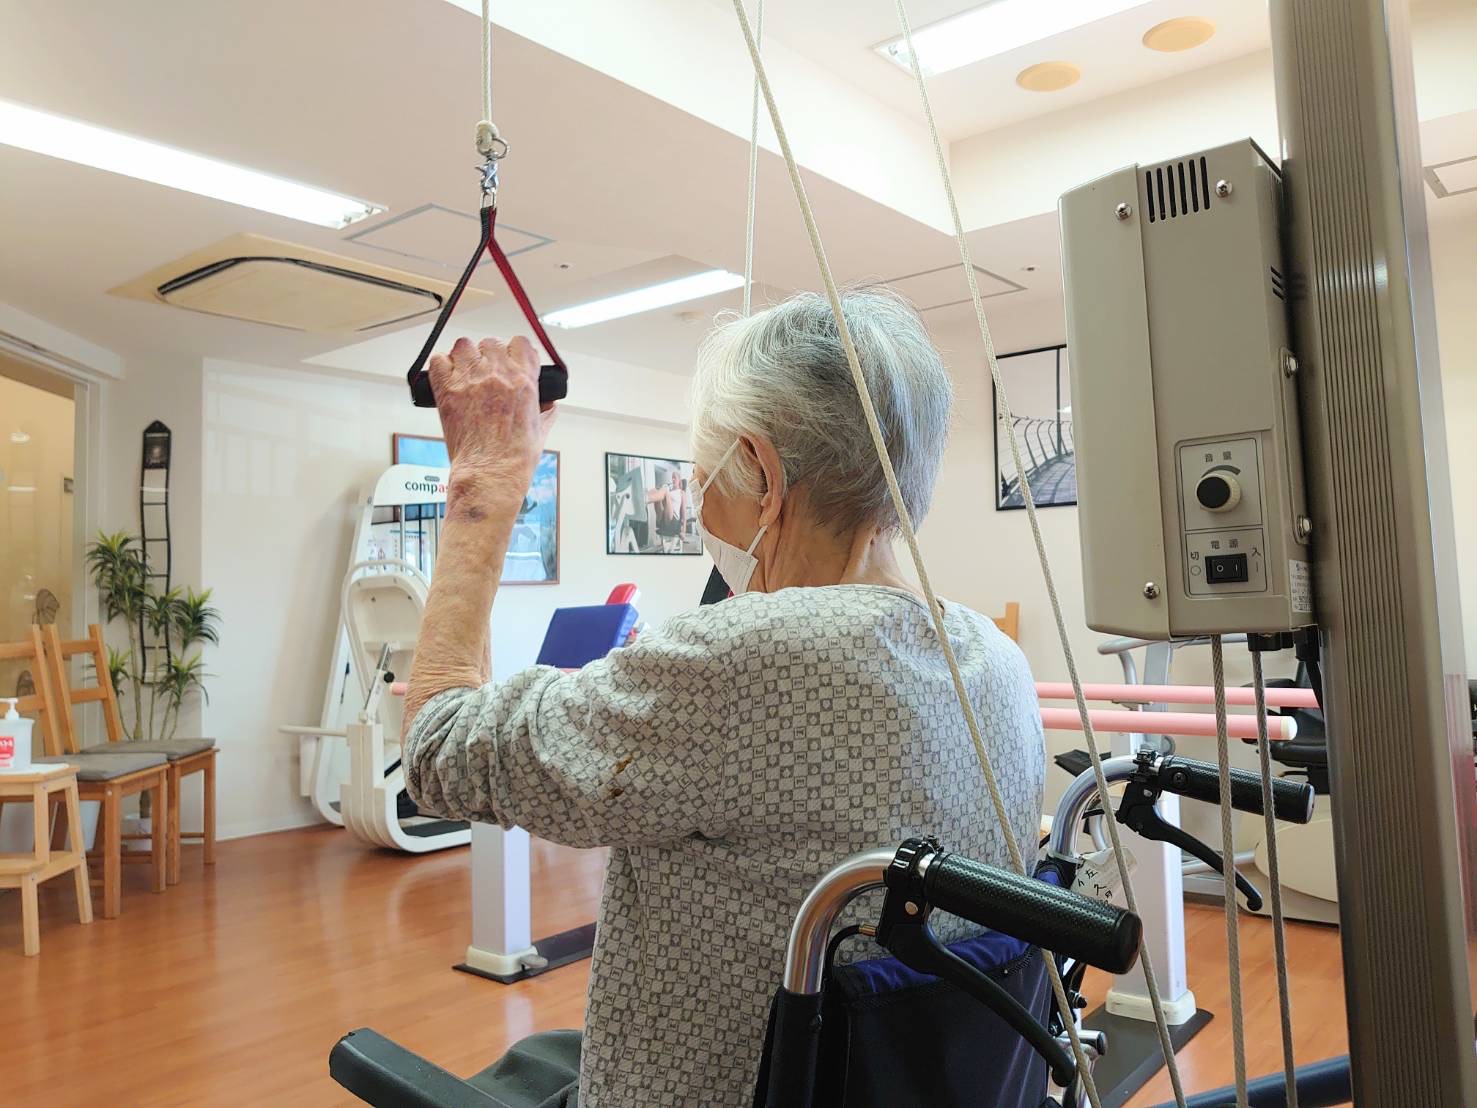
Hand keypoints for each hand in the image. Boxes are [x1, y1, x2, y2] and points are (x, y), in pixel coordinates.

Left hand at [428, 336, 557, 485]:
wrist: (490, 473)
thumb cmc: (513, 458)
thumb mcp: (539, 431)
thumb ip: (545, 412)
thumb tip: (549, 405)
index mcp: (523, 381)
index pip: (520, 343)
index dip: (515, 351)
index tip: (511, 361)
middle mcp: (497, 375)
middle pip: (491, 343)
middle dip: (489, 355)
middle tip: (486, 374)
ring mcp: (471, 380)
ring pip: (464, 345)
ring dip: (466, 356)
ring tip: (467, 374)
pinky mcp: (447, 390)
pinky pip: (439, 360)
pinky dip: (442, 366)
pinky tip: (448, 379)